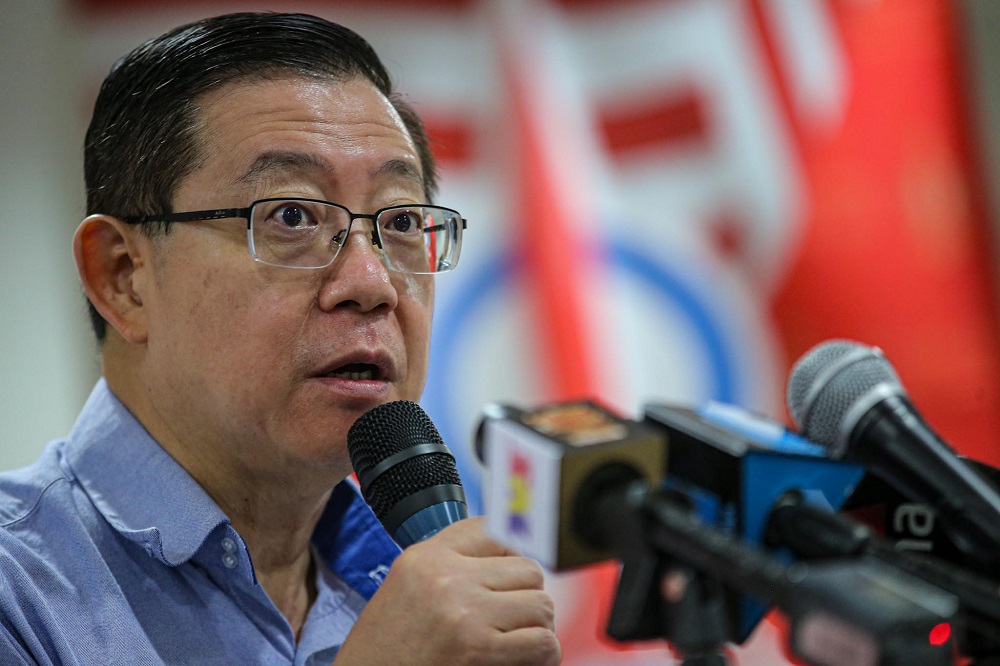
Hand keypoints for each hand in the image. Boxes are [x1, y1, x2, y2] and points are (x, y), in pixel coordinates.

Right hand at [335, 516, 560, 664]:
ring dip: (535, 627)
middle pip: (527, 570)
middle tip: (510, 621)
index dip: (510, 558)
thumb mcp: (406, 588)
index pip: (494, 531)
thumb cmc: (385, 648)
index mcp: (426, 557)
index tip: (507, 581)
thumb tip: (510, 553)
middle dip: (525, 598)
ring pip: (542, 604)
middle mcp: (446, 577)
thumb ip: (450, 565)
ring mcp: (464, 612)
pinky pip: (543, 642)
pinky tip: (521, 660)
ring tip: (515, 642)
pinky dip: (541, 655)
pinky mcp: (479, 649)